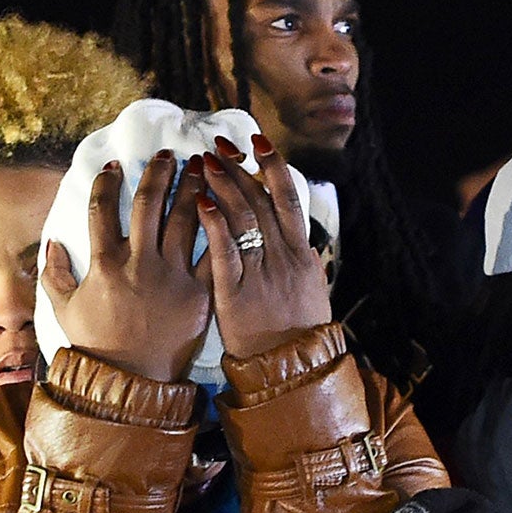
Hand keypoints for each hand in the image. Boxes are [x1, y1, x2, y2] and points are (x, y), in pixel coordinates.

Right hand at [42, 151, 208, 381]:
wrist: (132, 384)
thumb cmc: (97, 347)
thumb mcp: (65, 310)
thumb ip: (53, 275)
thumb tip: (52, 243)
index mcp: (104, 265)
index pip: (102, 210)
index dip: (107, 183)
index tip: (114, 167)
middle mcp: (139, 264)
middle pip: (149, 203)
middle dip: (158, 172)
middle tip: (168, 154)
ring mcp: (172, 277)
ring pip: (185, 218)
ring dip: (191, 187)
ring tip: (199, 167)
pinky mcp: (200, 292)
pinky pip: (212, 252)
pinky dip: (219, 226)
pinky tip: (222, 205)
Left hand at [197, 133, 331, 360]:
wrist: (291, 371)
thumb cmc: (299, 333)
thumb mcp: (311, 292)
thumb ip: (304, 262)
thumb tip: (303, 238)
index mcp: (300, 253)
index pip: (287, 197)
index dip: (273, 166)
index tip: (257, 141)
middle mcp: (282, 257)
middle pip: (261, 200)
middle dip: (240, 168)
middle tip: (218, 145)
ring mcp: (260, 273)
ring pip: (243, 218)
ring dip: (224, 186)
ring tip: (206, 163)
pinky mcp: (236, 293)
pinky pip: (225, 253)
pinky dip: (214, 224)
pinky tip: (201, 202)